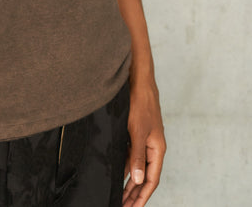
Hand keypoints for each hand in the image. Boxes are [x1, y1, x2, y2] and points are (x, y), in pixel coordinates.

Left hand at [122, 78, 165, 205]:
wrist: (138, 81)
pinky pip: (131, 154)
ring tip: (120, 194)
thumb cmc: (140, 104)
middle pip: (145, 175)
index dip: (142, 195)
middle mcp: (153, 146)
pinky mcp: (136, 132)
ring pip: (137, 165)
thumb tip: (136, 179)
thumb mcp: (137, 131)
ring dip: (129, 180)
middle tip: (124, 206)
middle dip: (135, 192)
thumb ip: (137, 156)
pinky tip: (117, 171)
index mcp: (157, 149)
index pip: (151, 179)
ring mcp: (145, 139)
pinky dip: (125, 165)